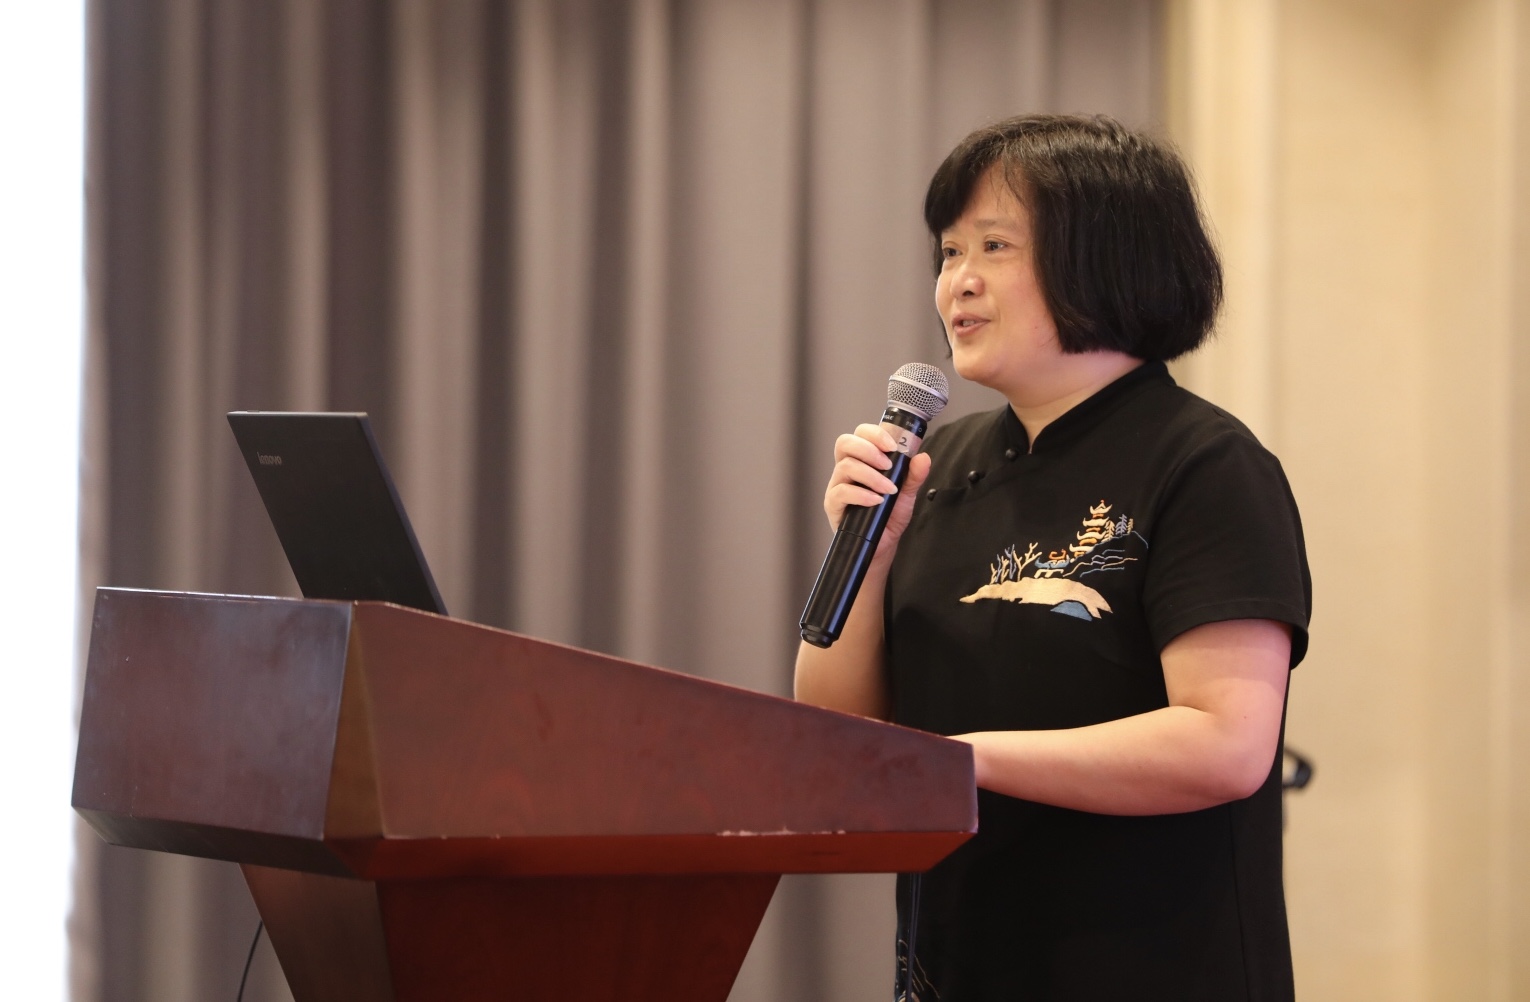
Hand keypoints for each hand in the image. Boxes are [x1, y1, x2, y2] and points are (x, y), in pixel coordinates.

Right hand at [823, 424, 932, 556]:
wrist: (882, 546)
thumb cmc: (888, 517)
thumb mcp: (906, 494)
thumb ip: (914, 475)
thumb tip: (923, 457)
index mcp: (862, 460)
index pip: (860, 434)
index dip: (874, 434)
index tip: (892, 446)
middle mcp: (846, 469)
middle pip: (844, 443)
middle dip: (868, 449)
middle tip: (888, 465)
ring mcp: (837, 486)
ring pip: (845, 466)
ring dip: (870, 475)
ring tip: (888, 489)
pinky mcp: (833, 504)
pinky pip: (841, 492)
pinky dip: (861, 494)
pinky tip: (876, 501)